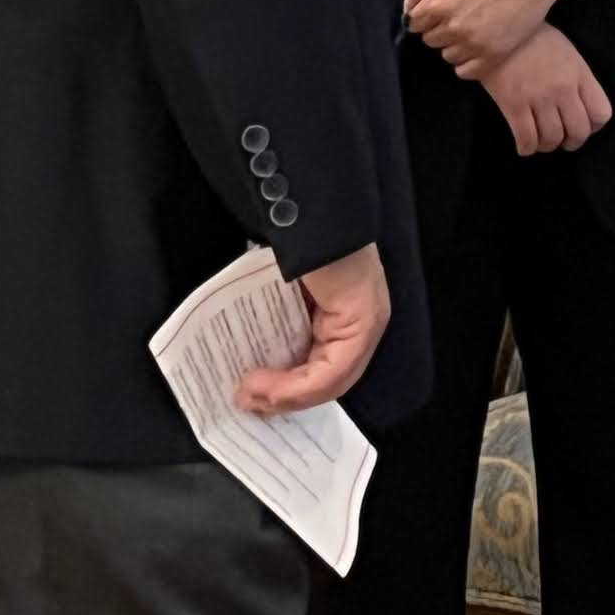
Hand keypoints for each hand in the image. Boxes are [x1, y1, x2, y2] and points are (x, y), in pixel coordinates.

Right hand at [236, 244, 389, 415]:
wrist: (310, 211)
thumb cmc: (296, 244)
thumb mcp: (284, 294)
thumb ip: (279, 325)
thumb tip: (251, 369)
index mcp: (349, 312)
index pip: (327, 367)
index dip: (291, 390)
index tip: (255, 397)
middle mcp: (365, 320)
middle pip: (330, 380)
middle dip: (285, 399)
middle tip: (247, 403)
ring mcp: (367, 321)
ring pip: (331, 382)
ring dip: (285, 397)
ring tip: (248, 396)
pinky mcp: (360, 321)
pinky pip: (332, 371)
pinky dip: (294, 386)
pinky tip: (263, 385)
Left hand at [409, 0, 562, 74]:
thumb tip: (406, 4)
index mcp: (439, 4)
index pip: (413, 23)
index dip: (424, 15)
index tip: (437, 8)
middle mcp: (454, 27)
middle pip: (430, 40)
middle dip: (439, 28)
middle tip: (458, 14)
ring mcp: (474, 43)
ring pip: (447, 55)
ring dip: (453, 44)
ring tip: (470, 27)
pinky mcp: (493, 54)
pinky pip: (465, 71)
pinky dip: (466, 62)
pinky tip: (475, 45)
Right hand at [481, 26, 613, 156]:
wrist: (498, 27)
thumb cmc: (533, 37)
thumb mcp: (566, 51)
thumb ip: (577, 77)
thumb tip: (579, 105)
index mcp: (579, 73)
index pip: (601, 113)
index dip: (593, 126)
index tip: (582, 125)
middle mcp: (563, 88)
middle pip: (579, 132)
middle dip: (571, 142)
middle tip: (562, 140)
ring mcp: (539, 98)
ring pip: (552, 139)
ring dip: (547, 146)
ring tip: (541, 142)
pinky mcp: (514, 104)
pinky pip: (527, 139)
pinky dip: (527, 149)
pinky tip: (524, 145)